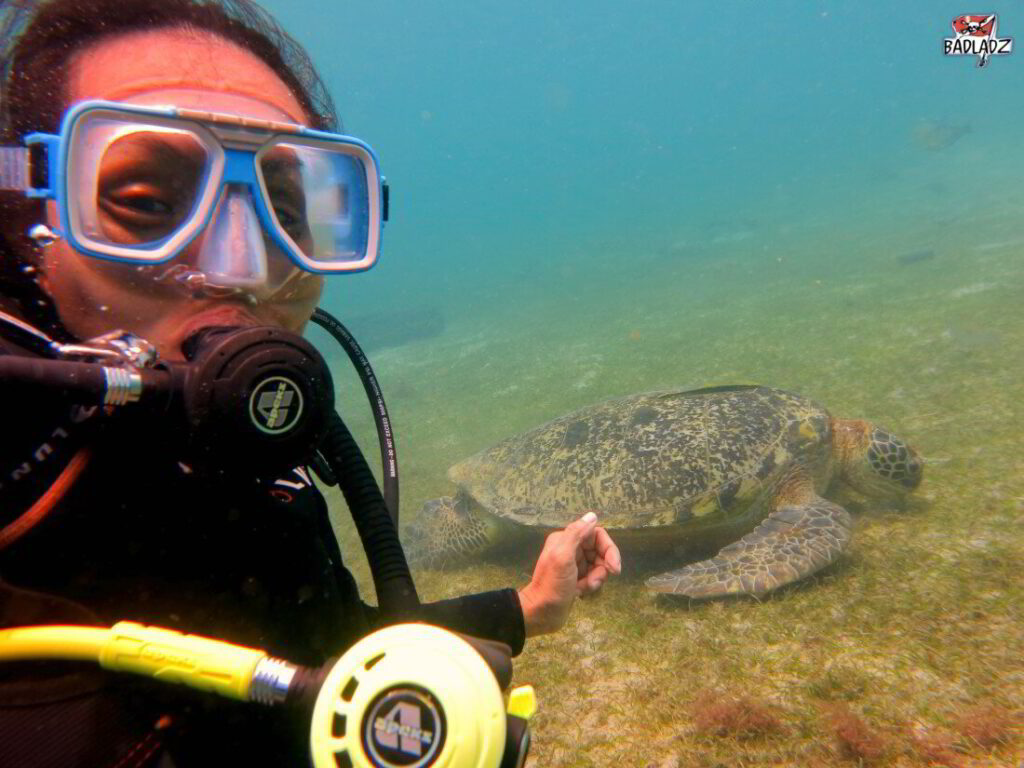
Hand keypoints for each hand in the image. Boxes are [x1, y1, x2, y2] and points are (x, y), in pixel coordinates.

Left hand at [517, 511, 621, 636]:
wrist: (541, 614)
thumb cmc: (552, 585)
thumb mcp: (563, 557)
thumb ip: (576, 534)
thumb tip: (593, 515)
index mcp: (567, 540)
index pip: (598, 535)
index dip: (610, 550)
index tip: (614, 568)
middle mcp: (571, 549)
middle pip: (601, 553)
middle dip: (601, 570)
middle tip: (592, 583)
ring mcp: (575, 565)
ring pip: (599, 568)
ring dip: (595, 581)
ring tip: (583, 590)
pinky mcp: (577, 579)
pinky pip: (594, 579)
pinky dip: (591, 588)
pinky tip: (580, 595)